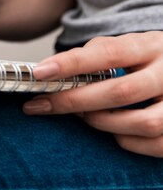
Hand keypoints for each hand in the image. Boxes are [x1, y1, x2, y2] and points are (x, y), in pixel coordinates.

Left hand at [23, 31, 162, 156]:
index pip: (108, 53)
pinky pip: (154, 144)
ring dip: (103, 123)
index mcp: (150, 46)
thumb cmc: (148, 59)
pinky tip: (112, 130)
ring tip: (82, 115)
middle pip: (120, 92)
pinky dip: (126, 140)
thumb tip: (52, 69)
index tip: (39, 72)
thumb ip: (95, 53)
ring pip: (142, 123)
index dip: (72, 64)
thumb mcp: (128, 45)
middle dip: (75, 101)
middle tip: (43, 104)